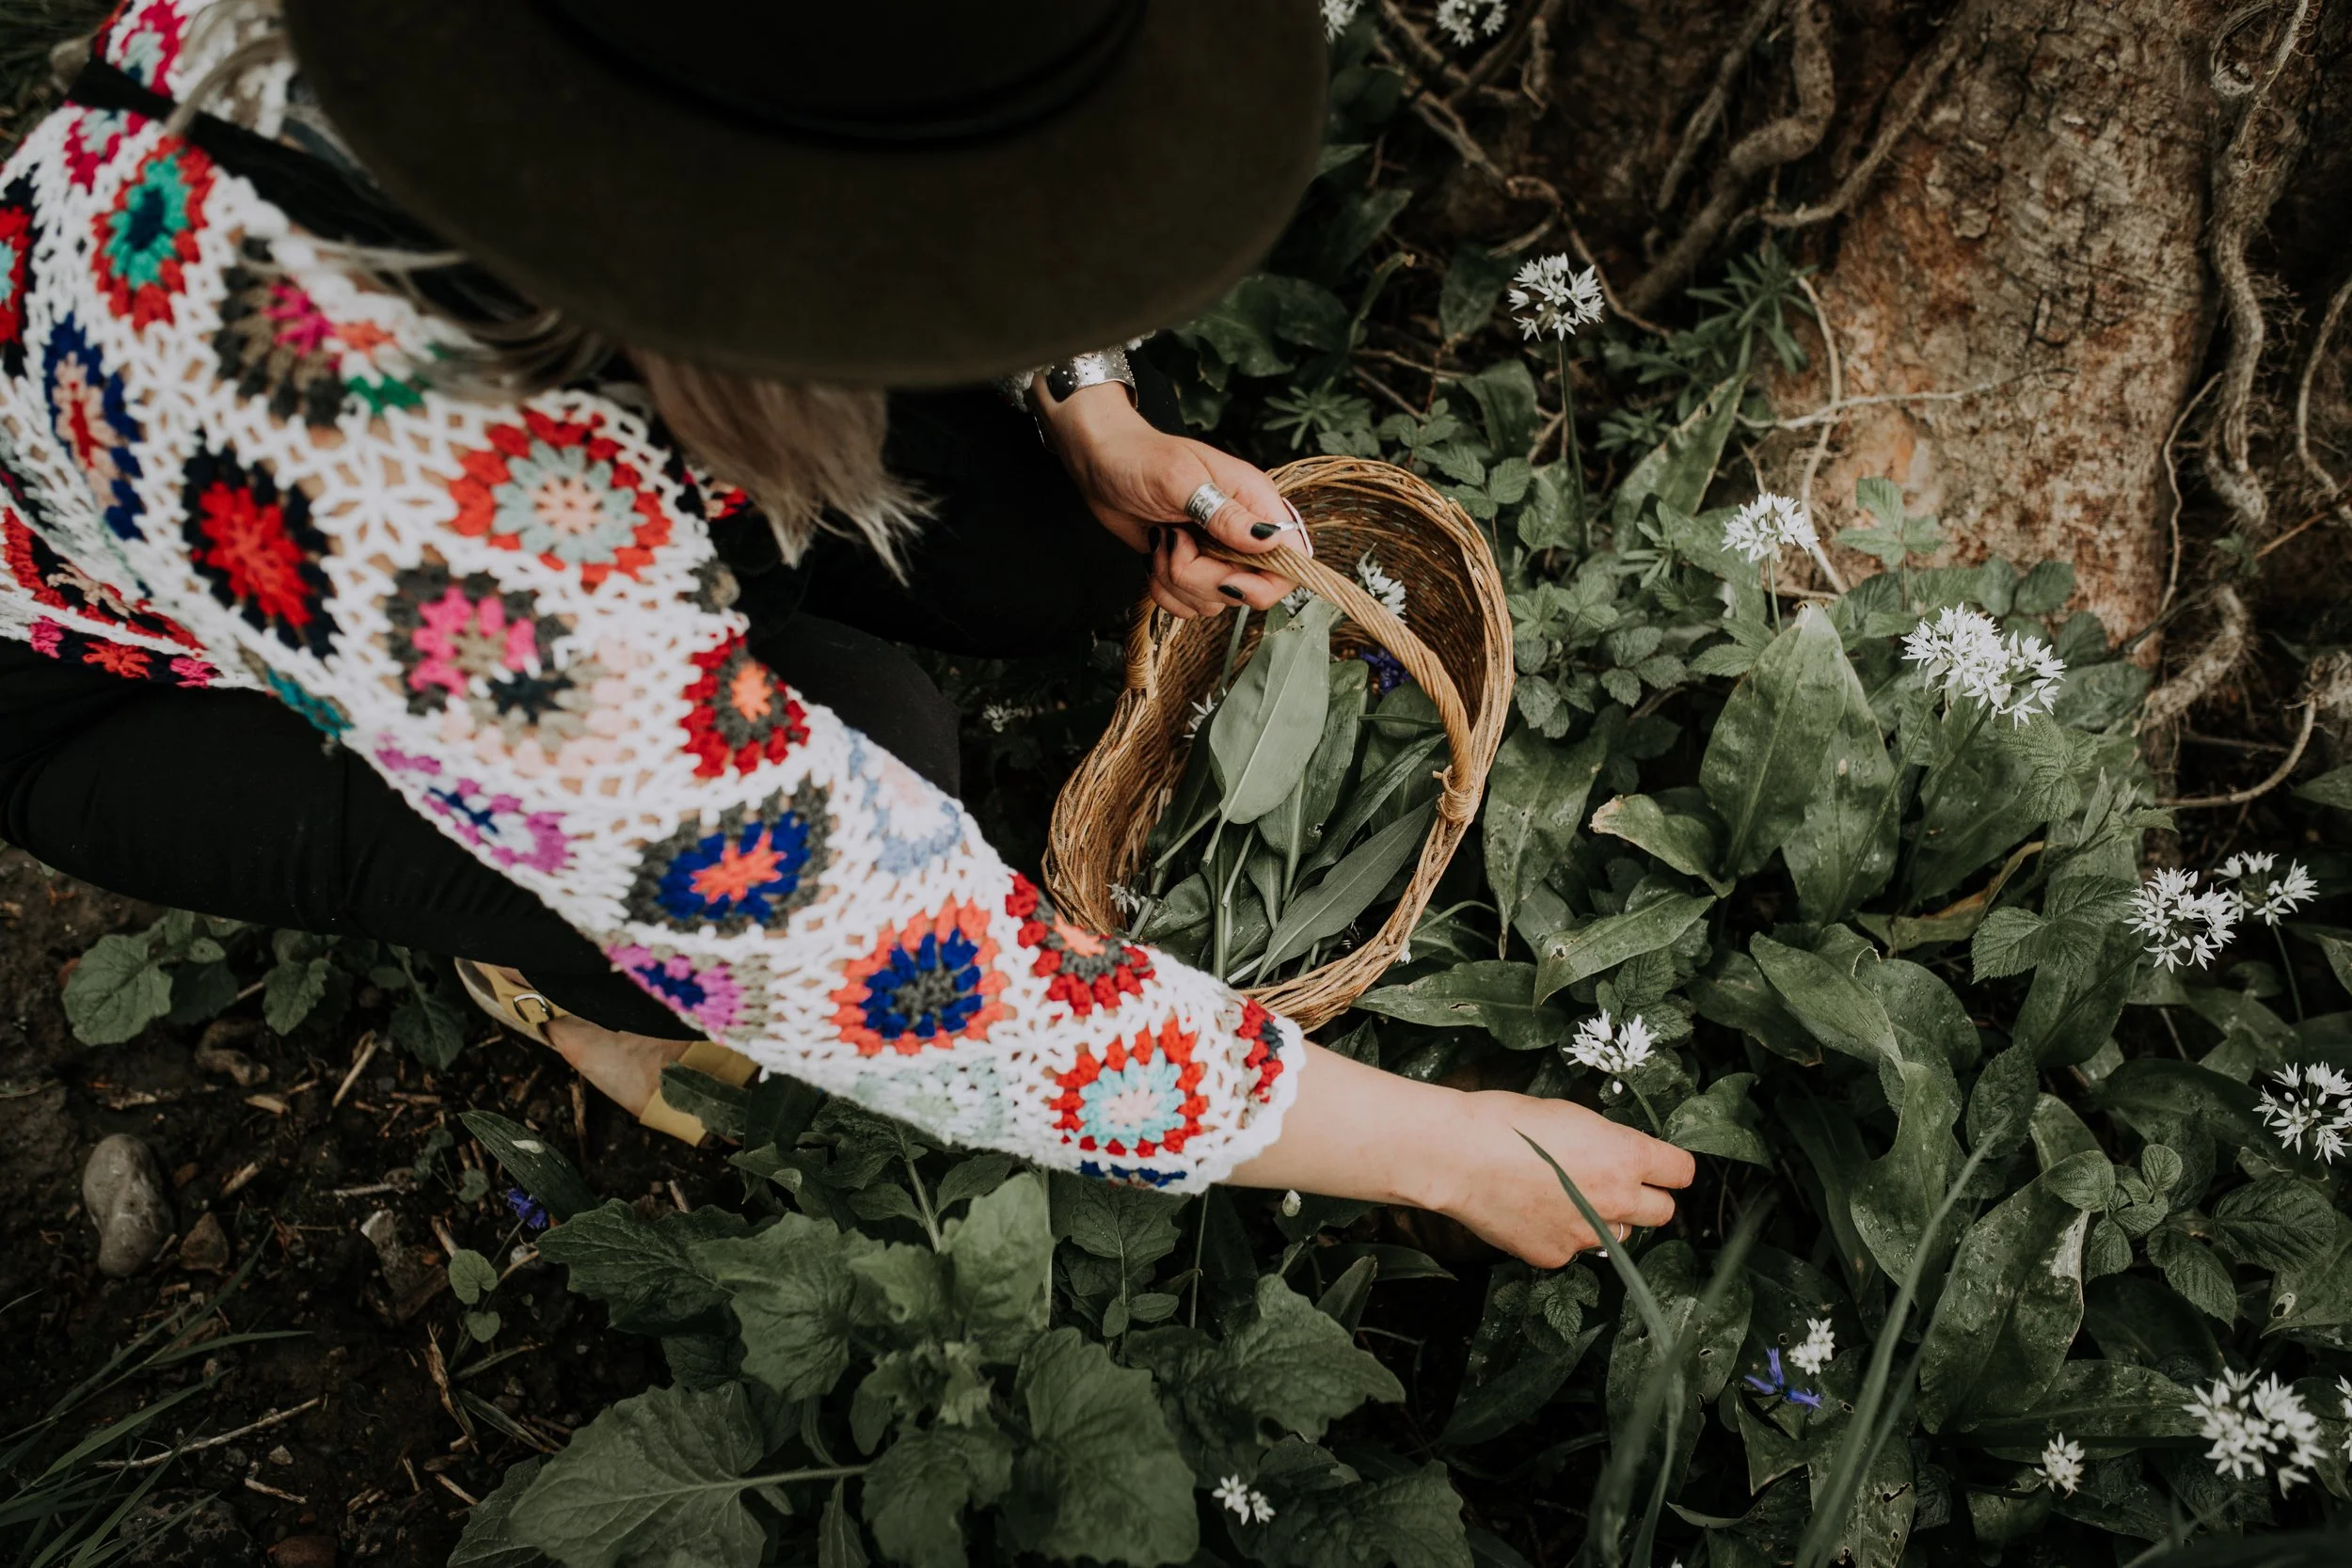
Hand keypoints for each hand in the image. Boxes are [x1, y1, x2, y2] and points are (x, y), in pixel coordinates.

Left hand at [1032, 379, 1304, 618]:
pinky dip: (1165, 592)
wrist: (1101, 463)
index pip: (1291, 557)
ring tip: (1161, 541)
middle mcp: (1241, 532)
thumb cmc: (1140, 457)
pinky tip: (1153, 559)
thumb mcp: (1180, 478)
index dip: (1267, 581)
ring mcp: (1216, 554)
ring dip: (1178, 582)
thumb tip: (1267, 539)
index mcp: (1253, 501)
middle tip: (1174, 543)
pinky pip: (1189, 605)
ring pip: (1215, 600)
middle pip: (1249, 589)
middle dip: (1203, 578)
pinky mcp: (1190, 569)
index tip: (1227, 578)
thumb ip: (1223, 511)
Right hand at [1227, 1044, 1693, 1268]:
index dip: (1668, 1166)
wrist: (1456, 1155)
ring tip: (1565, 1196)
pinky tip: (1533, 1211)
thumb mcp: (1570, 1114)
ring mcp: (1586, 1235)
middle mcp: (1616, 1200)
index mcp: (1625, 1156)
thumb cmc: (1506, 1121)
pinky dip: (1562, 1234)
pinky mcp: (1555, 1256)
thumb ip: (1607, 1140)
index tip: (1657, 1164)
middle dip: (1645, 1198)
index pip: (1681, 1172)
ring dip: (1605, 1219)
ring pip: (1620, 1235)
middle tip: (1614, 1182)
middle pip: (1663, 1212)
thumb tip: (1618, 1152)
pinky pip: (1575, 1249)